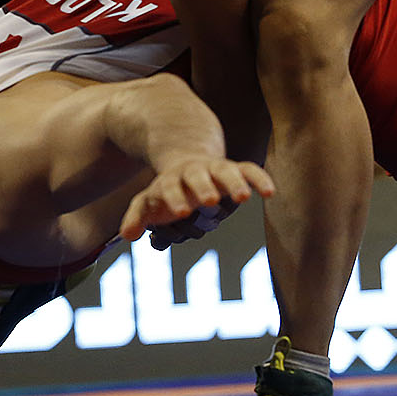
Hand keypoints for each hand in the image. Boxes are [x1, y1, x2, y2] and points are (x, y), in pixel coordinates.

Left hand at [119, 158, 272, 242]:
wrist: (185, 160)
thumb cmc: (167, 190)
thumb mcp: (148, 201)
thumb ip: (137, 216)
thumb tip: (127, 235)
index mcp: (170, 180)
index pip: (169, 188)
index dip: (174, 198)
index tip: (180, 212)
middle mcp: (193, 172)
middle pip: (196, 177)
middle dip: (202, 187)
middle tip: (209, 201)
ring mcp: (215, 169)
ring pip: (225, 171)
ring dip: (233, 183)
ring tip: (243, 198)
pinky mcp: (234, 169)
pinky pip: (248, 170)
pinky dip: (258, 178)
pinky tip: (270, 193)